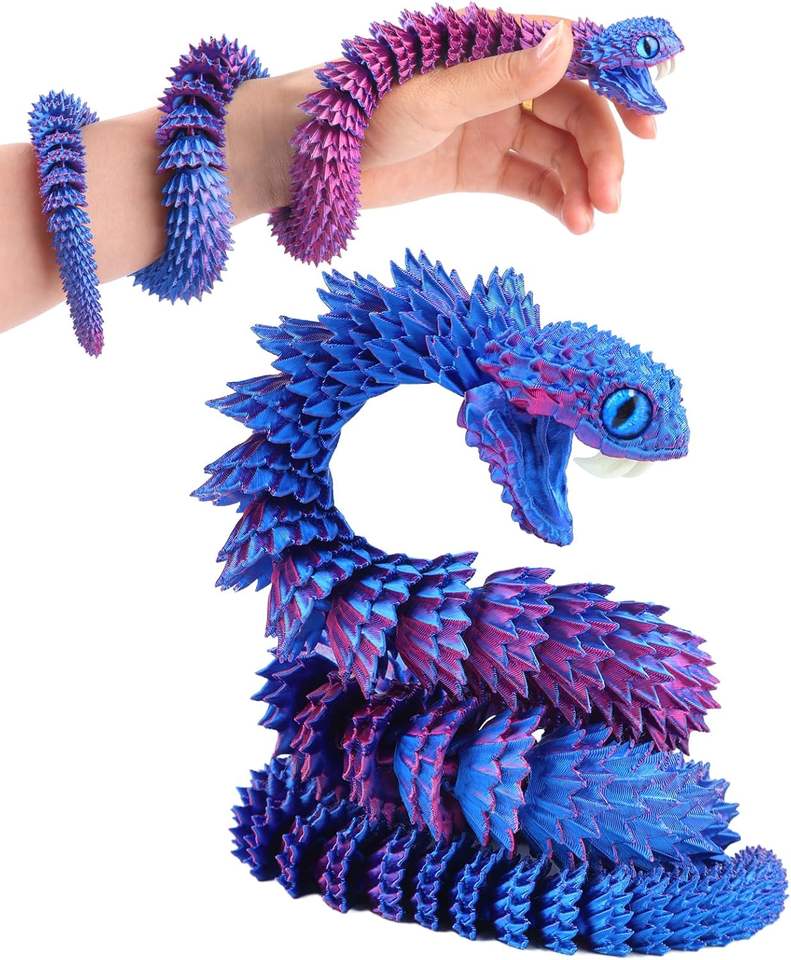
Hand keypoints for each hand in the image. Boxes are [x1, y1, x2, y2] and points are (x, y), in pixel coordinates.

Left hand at [245, 18, 656, 236]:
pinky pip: (530, 180)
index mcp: (493, 47)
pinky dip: (555, 200)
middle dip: (600, 151)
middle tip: (613, 196)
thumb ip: (499, 75)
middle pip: (573, 112)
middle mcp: (500, 82)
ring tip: (592, 219)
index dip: (618, 83)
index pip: (574, 57)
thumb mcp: (432, 97)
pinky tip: (574, 222)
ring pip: (556, 151)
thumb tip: (567, 38)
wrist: (311, 161)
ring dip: (581, 182)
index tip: (653, 118)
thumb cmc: (360, 113)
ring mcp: (491, 126)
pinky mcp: (478, 167)